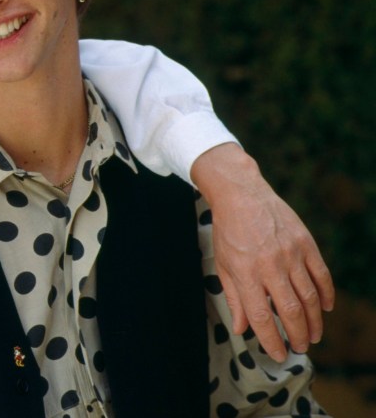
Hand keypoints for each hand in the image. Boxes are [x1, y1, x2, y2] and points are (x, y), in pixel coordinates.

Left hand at [191, 143, 333, 361]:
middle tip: (300, 348)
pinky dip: (326, 295)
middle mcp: (270, 265)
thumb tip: (241, 328)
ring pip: (310, 297)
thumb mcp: (223, 264)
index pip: (262, 317)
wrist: (241, 194)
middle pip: (291, 311)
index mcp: (246, 273)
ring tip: (314, 336)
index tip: (279, 354)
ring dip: (315, 322)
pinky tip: (325, 309)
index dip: (272, 341)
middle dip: (298, 336)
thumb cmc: (228, 232)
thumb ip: (234, 298)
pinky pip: (321, 276)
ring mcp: (291, 254)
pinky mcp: (306, 243)